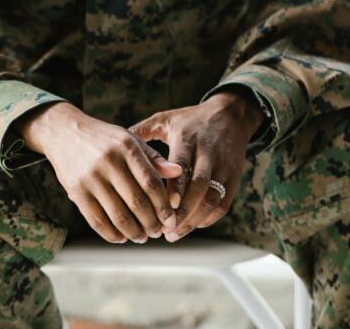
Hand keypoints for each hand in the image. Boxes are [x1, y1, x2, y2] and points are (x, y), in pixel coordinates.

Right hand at [15, 101, 182, 244]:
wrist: (65, 132)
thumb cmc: (105, 138)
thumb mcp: (130, 139)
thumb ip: (154, 158)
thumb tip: (178, 172)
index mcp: (126, 146)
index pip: (151, 182)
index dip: (163, 205)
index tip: (171, 219)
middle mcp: (109, 161)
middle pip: (136, 202)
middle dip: (151, 223)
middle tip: (158, 232)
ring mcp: (91, 177)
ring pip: (118, 215)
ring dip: (134, 232)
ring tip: (142, 237)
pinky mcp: (76, 191)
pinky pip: (97, 220)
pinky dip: (112, 234)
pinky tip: (122, 237)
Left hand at [128, 90, 264, 241]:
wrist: (231, 116)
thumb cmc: (191, 120)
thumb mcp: (166, 119)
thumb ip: (142, 132)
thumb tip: (115, 147)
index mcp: (188, 137)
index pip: (182, 164)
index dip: (175, 187)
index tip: (165, 206)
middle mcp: (208, 152)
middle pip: (200, 185)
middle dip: (184, 210)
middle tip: (165, 229)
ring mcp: (224, 166)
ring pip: (212, 198)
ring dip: (194, 219)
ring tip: (174, 233)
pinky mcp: (234, 177)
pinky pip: (223, 204)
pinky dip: (207, 218)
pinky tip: (190, 226)